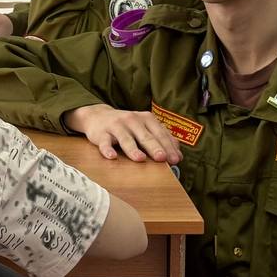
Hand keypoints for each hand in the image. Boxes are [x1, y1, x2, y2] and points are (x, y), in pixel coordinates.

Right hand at [65, 104, 182, 163]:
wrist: (98, 116)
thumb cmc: (126, 126)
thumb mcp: (145, 128)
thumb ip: (161, 139)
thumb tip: (178, 156)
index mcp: (146, 119)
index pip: (160, 133)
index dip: (168, 146)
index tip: (175, 160)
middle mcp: (132, 120)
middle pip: (145, 136)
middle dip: (154, 147)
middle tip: (162, 158)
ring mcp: (116, 126)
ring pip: (125, 139)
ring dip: (133, 149)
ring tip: (140, 159)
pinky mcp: (101, 133)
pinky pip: (104, 142)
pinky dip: (107, 149)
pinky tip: (112, 156)